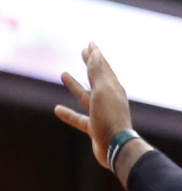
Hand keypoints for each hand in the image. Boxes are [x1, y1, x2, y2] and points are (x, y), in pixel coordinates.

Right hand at [54, 42, 133, 168]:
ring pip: (85, 95)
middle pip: (97, 77)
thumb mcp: (103, 91)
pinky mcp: (94, 127)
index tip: (90, 44)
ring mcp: (102, 113)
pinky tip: (57, 109)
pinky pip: (79, 118)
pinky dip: (68, 113)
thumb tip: (96, 53)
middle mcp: (109, 98)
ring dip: (75, 85)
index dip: (96, 55)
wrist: (116, 146)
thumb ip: (98, 73)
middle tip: (83, 51)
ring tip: (63, 73)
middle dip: (90, 64)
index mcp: (114, 88)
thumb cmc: (110, 117)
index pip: (104, 67)